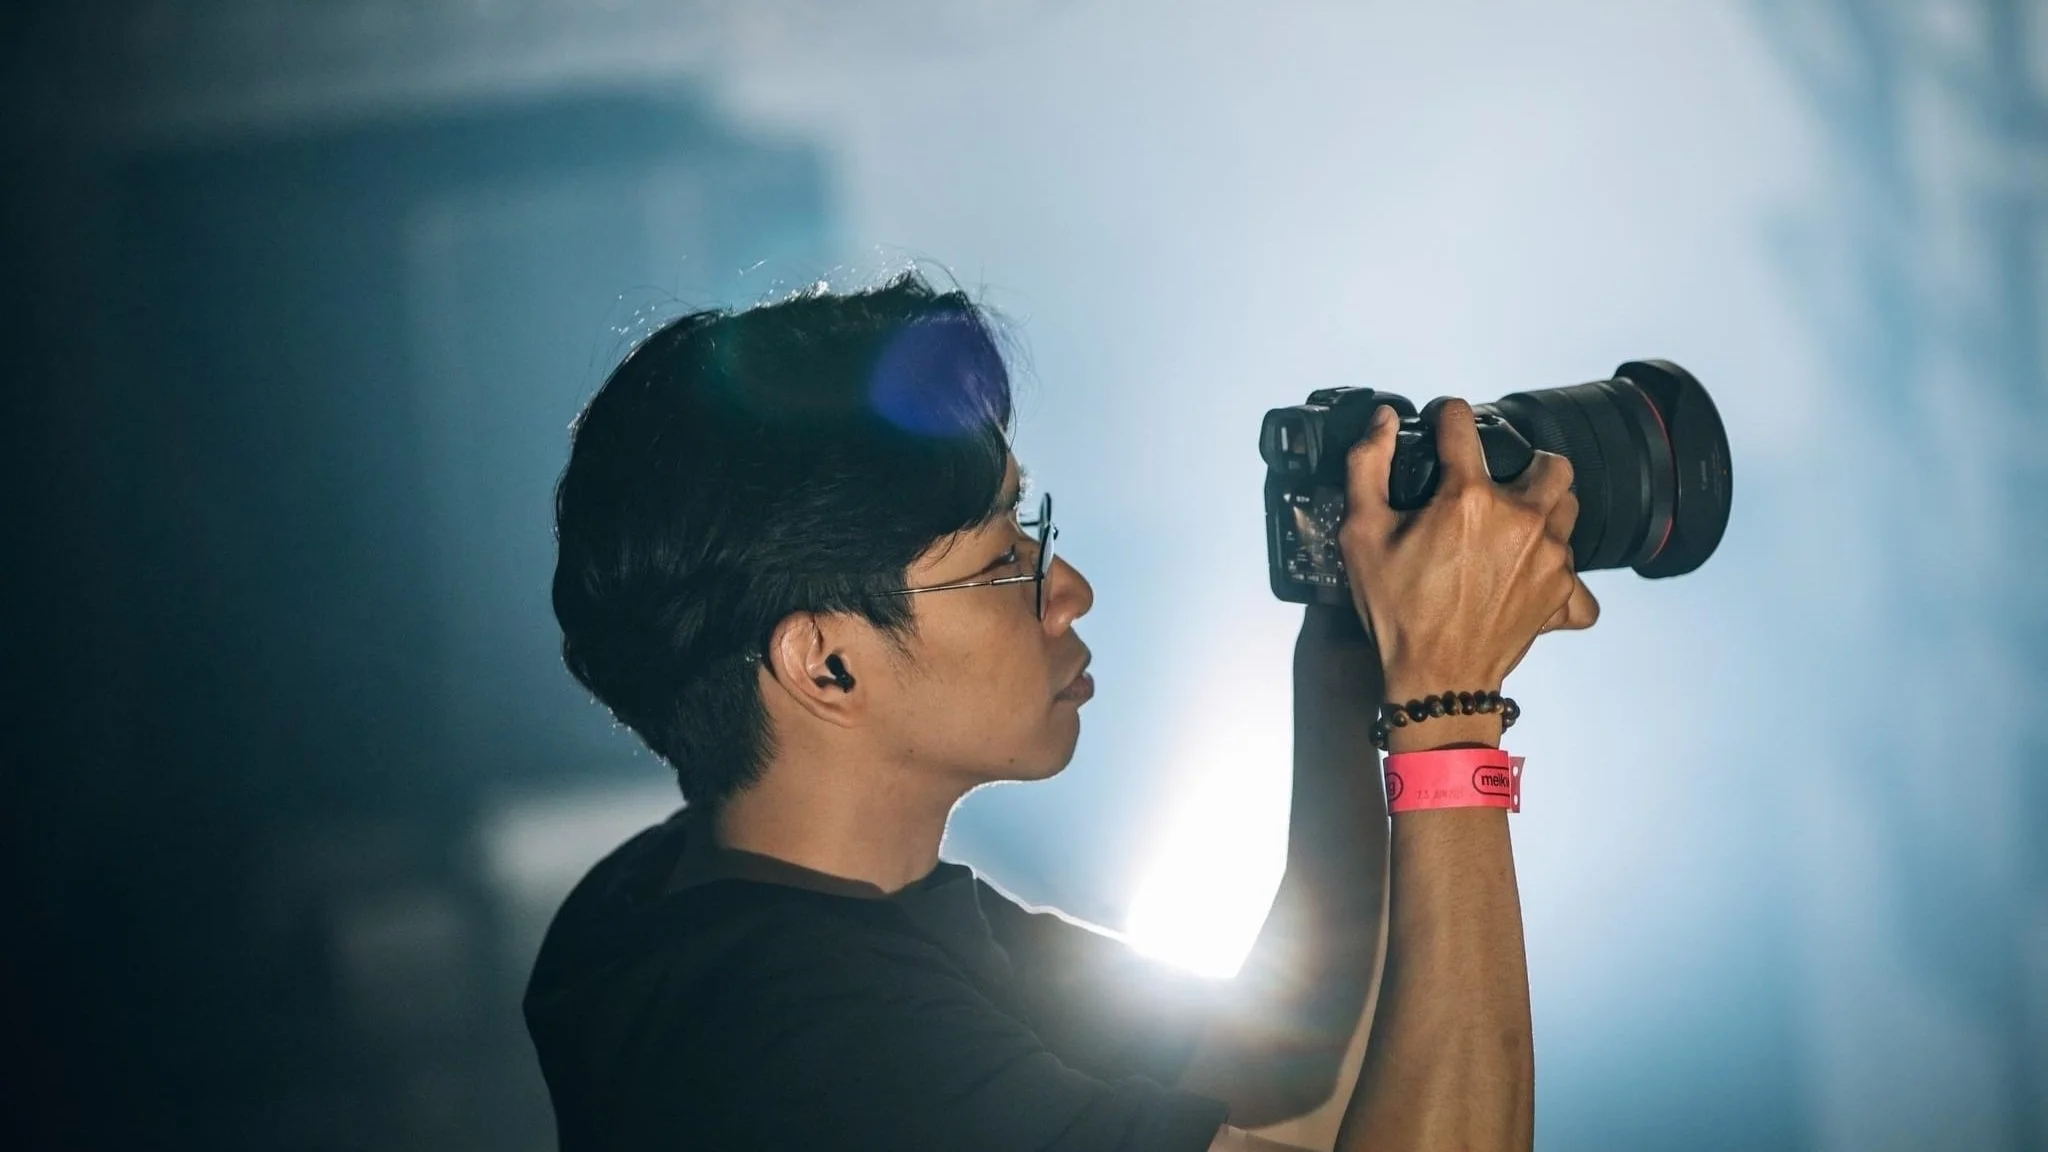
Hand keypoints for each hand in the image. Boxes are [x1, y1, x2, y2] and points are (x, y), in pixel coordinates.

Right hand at [1338, 397, 1597, 700]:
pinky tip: (1527, 578)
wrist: (1437, 681)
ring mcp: (1551, 558)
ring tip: (1513, 528)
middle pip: (1550, 463)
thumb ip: (1367, 466)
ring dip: (1546, 509)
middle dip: (1525, 463)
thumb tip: (1383, 421)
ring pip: (1570, 509)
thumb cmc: (1399, 613)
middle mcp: (1523, 520)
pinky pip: (1576, 573)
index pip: (1462, 425)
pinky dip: (1557, 573)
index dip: (1446, 417)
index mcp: (1470, 498)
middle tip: (1497, 483)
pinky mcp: (1565, 594)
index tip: (1441, 425)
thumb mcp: (1361, 535)